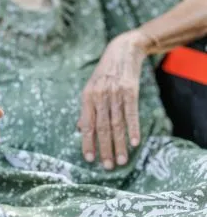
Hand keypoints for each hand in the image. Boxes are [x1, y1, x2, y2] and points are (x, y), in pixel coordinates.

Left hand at [78, 30, 149, 169]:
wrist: (122, 51)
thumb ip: (86, 109)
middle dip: (105, 149)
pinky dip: (133, 128)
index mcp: (87, 97)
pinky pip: (131, 113)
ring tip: (122, 160)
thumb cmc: (104, 73)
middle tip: (108, 166)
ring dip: (120, 144)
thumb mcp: (90, 88)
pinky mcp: (130, 90)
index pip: (86, 125)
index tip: (89, 159)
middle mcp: (99, 96)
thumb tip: (81, 130)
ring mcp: (114, 93)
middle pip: (101, 128)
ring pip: (116, 124)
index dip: (88, 143)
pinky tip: (135, 142)